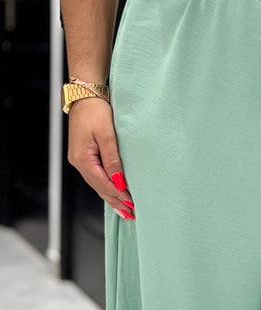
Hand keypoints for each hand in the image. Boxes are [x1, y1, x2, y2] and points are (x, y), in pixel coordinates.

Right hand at [66, 97, 134, 218]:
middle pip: (99, 188)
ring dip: (111, 197)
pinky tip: (114, 194)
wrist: (86, 95)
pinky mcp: (84, 156)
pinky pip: (96, 177)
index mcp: (82, 159)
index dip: (118, 196)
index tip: (133, 205)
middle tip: (131, 214)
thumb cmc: (96, 111)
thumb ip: (113, 160)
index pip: (103, 184)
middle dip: (116, 202)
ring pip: (97, 185)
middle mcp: (78, 162)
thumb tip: (119, 182)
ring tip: (125, 210)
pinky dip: (106, 187)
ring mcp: (80, 160)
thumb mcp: (107, 135)